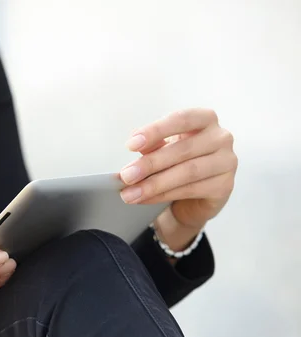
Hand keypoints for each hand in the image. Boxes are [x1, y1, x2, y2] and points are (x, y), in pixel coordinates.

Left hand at [119, 108, 237, 249]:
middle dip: (150, 164)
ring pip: (187, 172)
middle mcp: (221, 137)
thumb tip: (135, 143)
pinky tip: (145, 199)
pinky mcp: (225, 186)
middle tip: (126, 175)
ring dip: (154, 184)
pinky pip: (190, 190)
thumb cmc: (177, 163)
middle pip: (182, 149)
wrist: (193, 197)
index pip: (181, 119)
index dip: (155, 131)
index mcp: (204, 119)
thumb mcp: (162, 149)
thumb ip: (152, 144)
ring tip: (130, 193)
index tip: (131, 145)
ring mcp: (227, 162)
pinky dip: (163, 195)